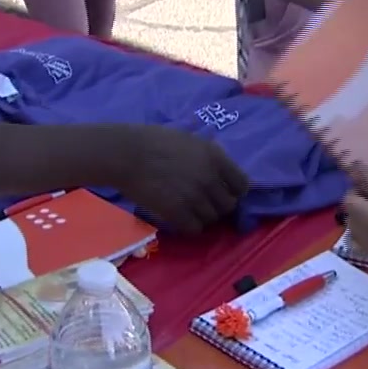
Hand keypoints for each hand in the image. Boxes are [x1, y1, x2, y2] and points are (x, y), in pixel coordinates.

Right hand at [113, 126, 249, 233]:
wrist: (126, 154)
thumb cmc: (153, 141)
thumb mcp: (189, 140)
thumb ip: (208, 157)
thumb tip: (219, 172)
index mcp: (214, 157)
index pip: (241, 184)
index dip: (234, 191)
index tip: (224, 193)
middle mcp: (209, 178)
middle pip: (228, 205)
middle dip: (217, 206)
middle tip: (203, 204)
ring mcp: (194, 196)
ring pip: (212, 219)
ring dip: (202, 217)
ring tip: (188, 210)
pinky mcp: (177, 212)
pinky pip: (194, 228)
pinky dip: (189, 226)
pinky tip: (179, 218)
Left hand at [344, 168, 367, 254]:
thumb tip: (357, 165)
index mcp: (365, 216)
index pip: (348, 198)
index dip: (360, 190)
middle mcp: (360, 232)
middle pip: (350, 211)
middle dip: (362, 203)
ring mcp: (365, 244)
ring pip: (353, 224)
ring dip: (363, 216)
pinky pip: (357, 240)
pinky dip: (362, 232)